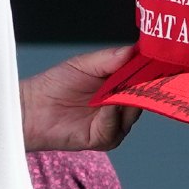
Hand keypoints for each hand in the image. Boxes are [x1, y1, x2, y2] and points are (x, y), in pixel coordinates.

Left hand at [19, 46, 142, 151]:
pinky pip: (115, 129)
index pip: (142, 79)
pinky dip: (113, 116)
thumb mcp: (85, 63)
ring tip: (121, 89)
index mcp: (118, 86)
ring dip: (128, 101)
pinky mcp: (102, 139)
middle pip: (142, 98)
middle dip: (144, 87)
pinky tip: (107, 105)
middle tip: (146, 75)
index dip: (150, 71)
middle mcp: (119, 106)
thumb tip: (133, 50)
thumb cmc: (55, 84)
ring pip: (132, 114)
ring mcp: (113, 124)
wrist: (32, 107)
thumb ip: (110, 58)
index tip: (157, 61)